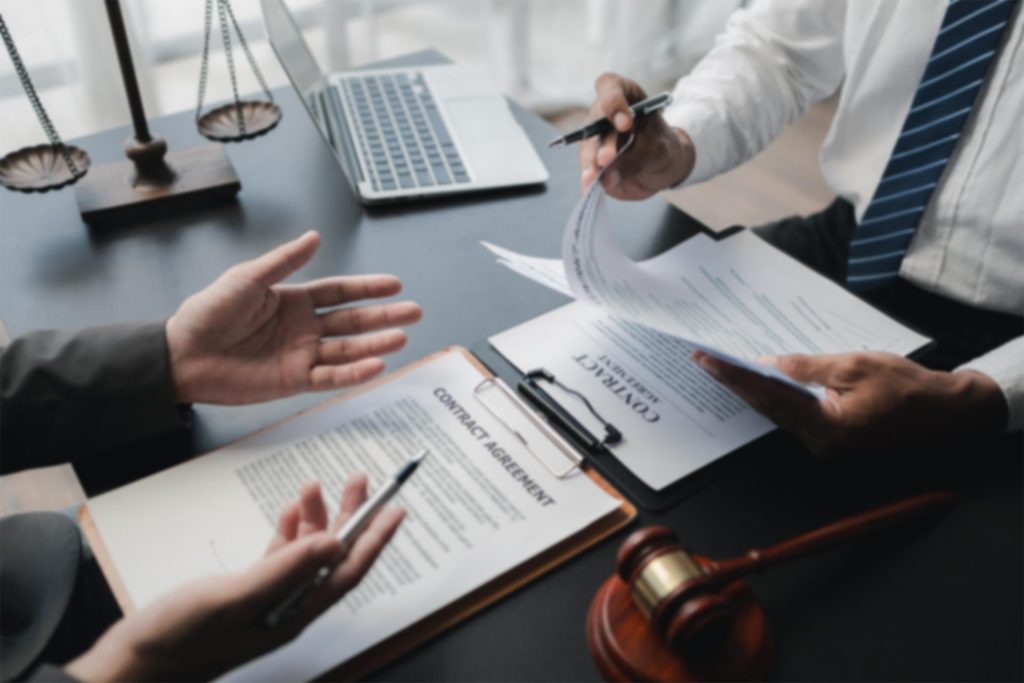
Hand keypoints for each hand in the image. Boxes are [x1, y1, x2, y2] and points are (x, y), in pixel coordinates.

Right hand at [66, 475, 403, 681]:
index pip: (347, 571)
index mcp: (294, 613)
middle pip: (332, 556)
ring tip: (314, 486)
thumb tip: (335, 544)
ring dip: (314, 518)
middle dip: (351, 516)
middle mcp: (288, 607)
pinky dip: (286, 533)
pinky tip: (289, 513)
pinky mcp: (245, 594)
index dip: (375, 539)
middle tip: (361, 480)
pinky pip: (279, 558)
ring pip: (305, 553)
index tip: (397, 509)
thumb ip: (286, 568)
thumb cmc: (179, 638)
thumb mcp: (235, 597)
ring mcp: (267, 600)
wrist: (133, 665)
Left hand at [166, 231, 421, 403]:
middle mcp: (303, 328)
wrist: (183, 355)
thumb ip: (284, 262)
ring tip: (401, 338)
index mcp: (294, 300)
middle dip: (383, 317)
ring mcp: (301, 355)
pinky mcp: (294, 381)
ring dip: (375, 345)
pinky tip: (375, 365)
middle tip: (413, 312)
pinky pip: (330, 377)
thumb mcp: (247, 278)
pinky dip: (354, 373)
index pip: (340, 293)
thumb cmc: (208, 313)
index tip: (394, 285)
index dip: (367, 288)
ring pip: (348, 350)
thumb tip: (315, 238)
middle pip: (352, 321)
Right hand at [578, 72, 694, 198]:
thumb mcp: (661, 149)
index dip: (613, 102)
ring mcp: (594, 138)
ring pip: (588, 148)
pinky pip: (587, 168)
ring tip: (593, 177)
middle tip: (607, 158)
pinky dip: (588, 178)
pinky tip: (589, 186)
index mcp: (625, 96)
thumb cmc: (663, 147)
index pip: (609, 87)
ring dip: (590, 163)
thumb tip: (608, 176)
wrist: (662, 167)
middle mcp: (604, 114)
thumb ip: (638, 157)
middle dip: (602, 142)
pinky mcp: (591, 160)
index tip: (625, 123)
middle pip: (595, 122)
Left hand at [693, 350, 1007, 459]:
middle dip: (734, 382)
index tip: (707, 360)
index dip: (734, 376)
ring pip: (777, 412)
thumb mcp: (855, 366)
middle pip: (765, 408)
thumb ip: (807, 368)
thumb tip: (767, 364)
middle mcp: (819, 442)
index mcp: (825, 428)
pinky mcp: (832, 437)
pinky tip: (758, 380)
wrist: (948, 413)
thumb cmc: (909, 387)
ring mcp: (825, 443)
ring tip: (721, 367)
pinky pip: (794, 414)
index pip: (767, 396)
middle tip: (704, 360)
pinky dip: (774, 396)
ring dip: (750, 389)